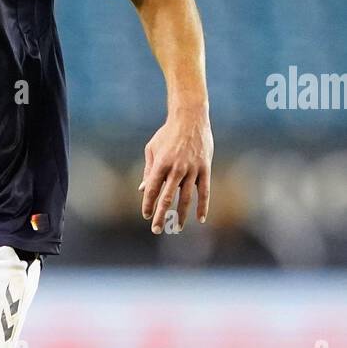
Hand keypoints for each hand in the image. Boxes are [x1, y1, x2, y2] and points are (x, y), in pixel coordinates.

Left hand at [139, 112, 212, 233]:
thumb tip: (142, 190)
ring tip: (177, 227)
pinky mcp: (205, 169)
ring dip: (181, 215)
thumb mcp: (152, 149)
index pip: (152, 190)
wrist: (190, 118)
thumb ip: (149, 170)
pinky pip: (204, 191)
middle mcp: (176, 169)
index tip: (146, 215)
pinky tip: (200, 219)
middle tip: (156, 230)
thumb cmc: (168, 133)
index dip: (148, 204)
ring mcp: (192, 169)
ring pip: (186, 197)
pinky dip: (203, 206)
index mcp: (161, 164)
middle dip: (161, 215)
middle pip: (167, 198)